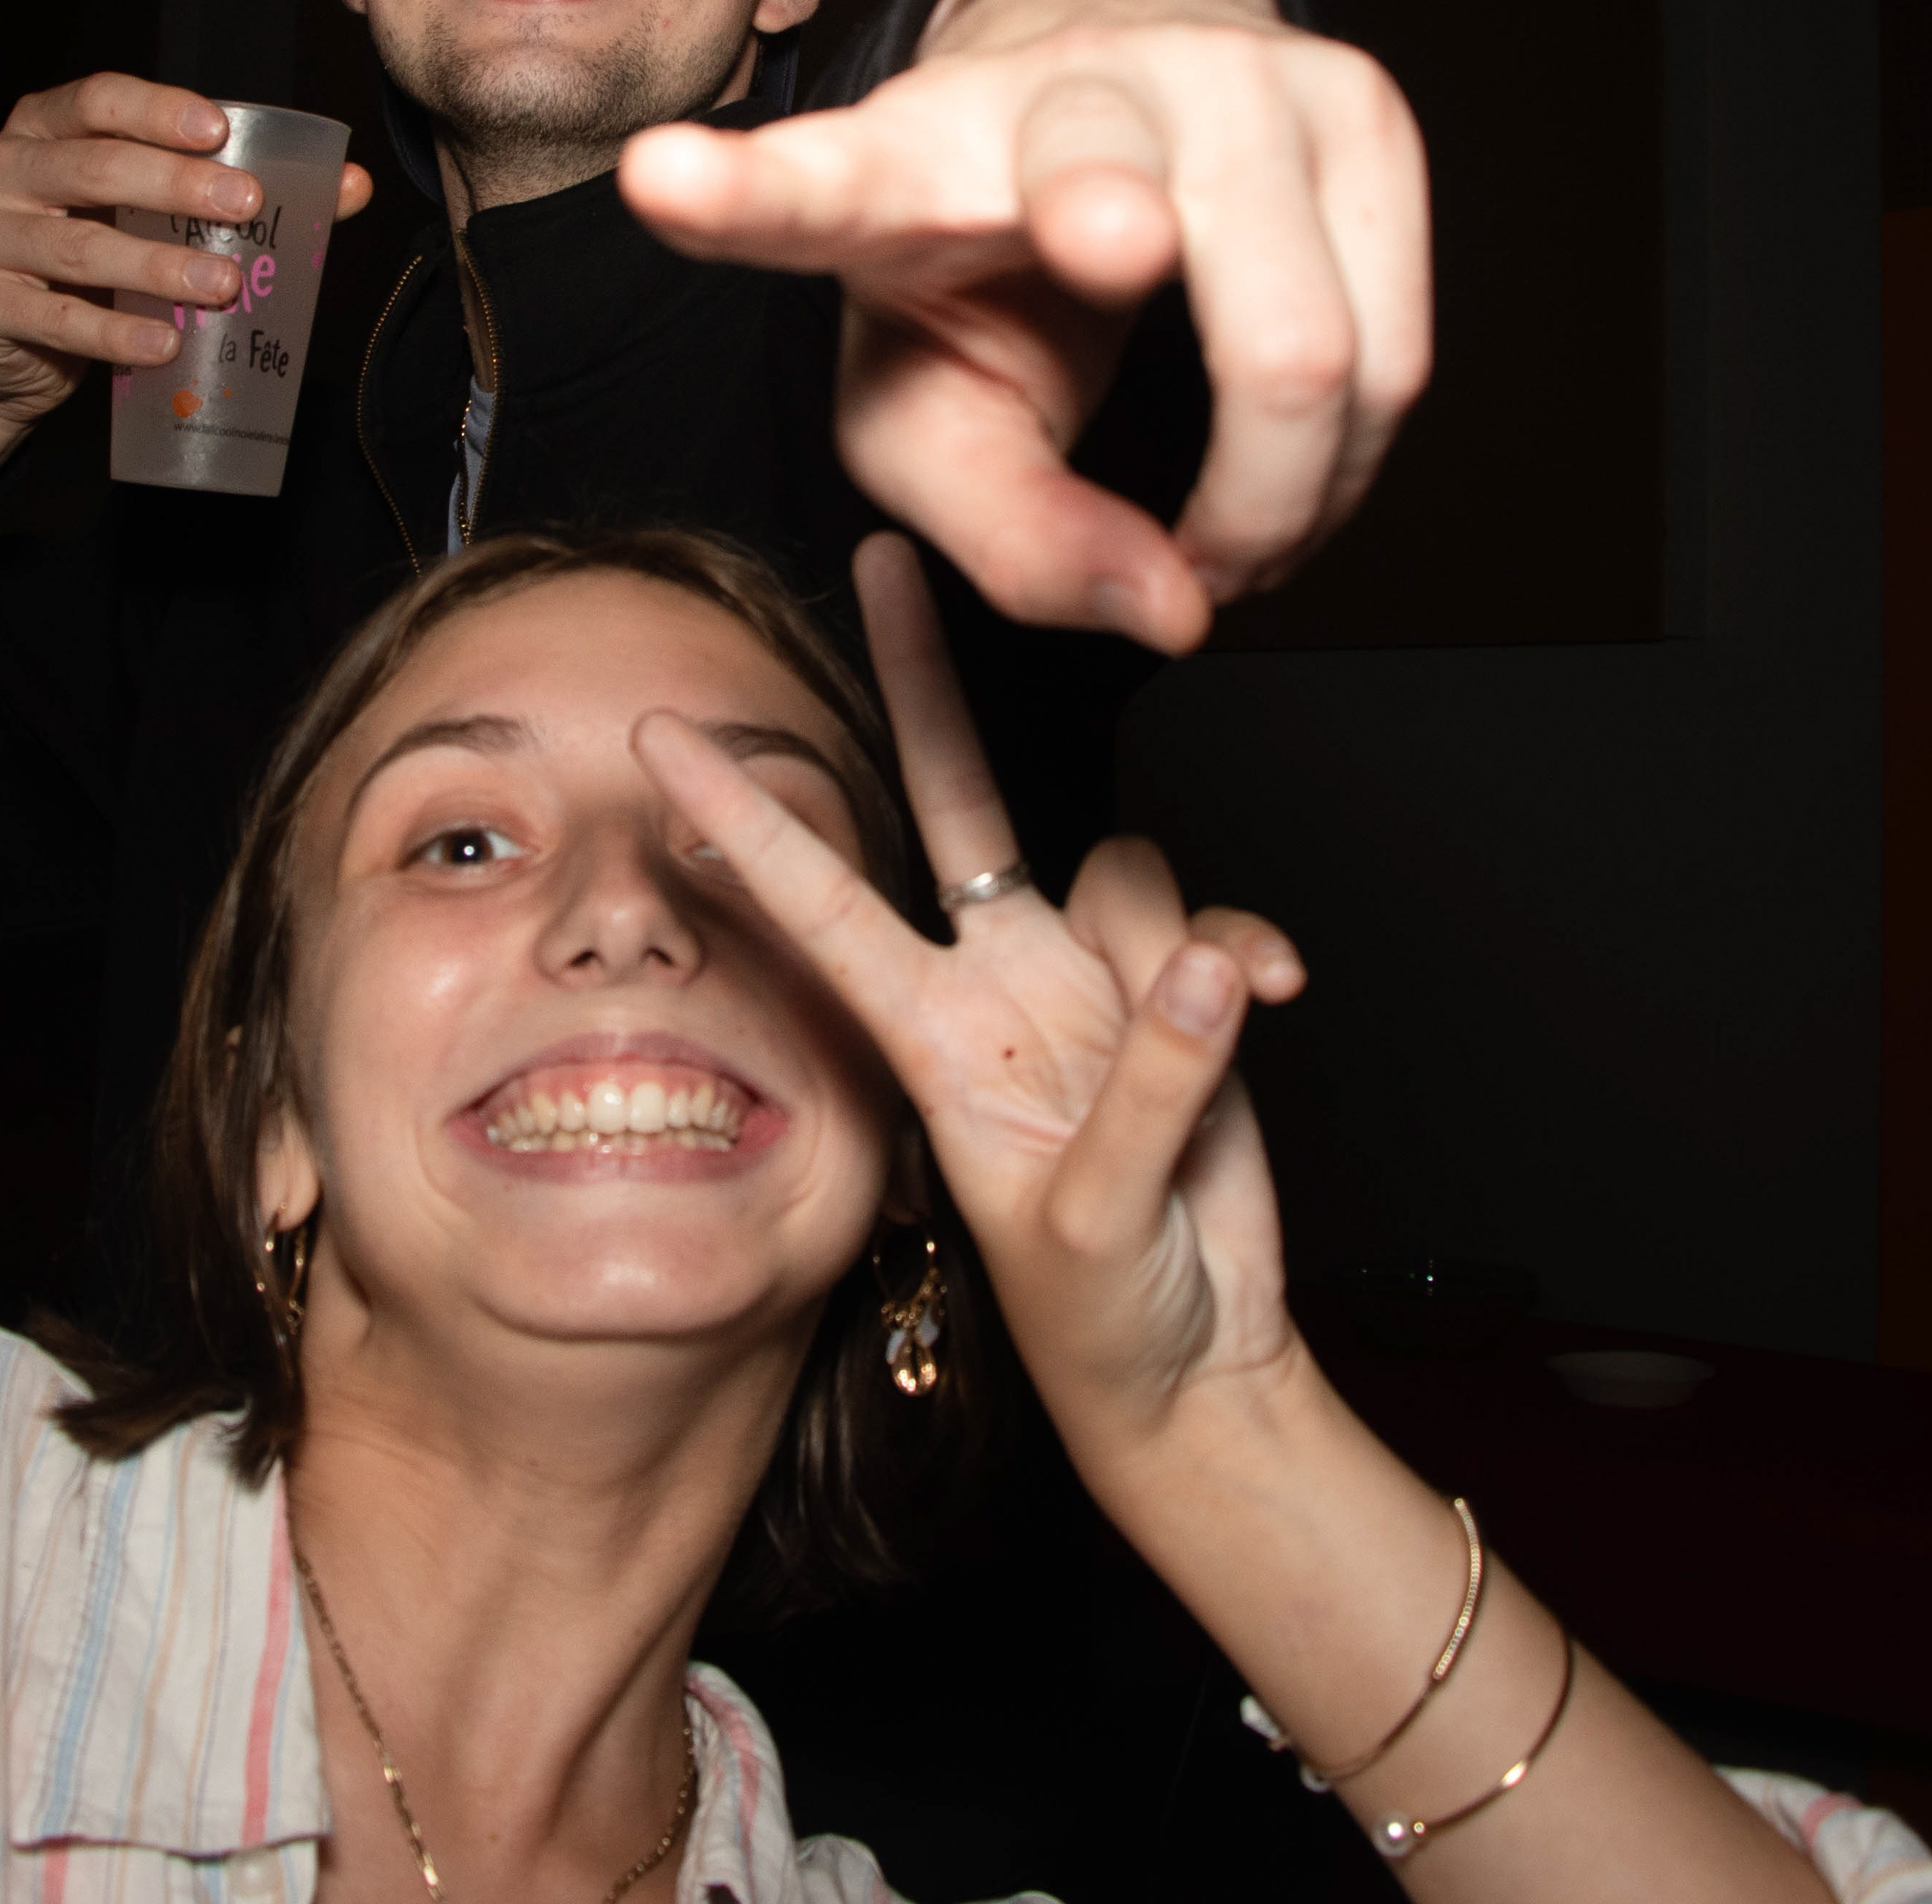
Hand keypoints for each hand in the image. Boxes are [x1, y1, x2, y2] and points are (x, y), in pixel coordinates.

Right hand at [0, 74, 373, 483]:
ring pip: (79, 247)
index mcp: (39, 127)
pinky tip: (164, 342)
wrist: (0, 351)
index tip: (218, 130)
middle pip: (93, 168)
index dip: (156, 110)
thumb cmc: (85, 265)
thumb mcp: (140, 216)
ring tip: (224, 285)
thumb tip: (348, 189)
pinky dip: (115, 333)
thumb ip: (224, 196)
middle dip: (175, 186)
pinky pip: (55, 318)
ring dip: (157, 267)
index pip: (96, 99)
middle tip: (245, 206)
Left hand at [617, 0, 1429, 648]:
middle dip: (1122, 278)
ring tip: (1219, 539)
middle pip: (1100, 199)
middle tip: (1122, 325)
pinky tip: (1284, 472)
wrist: (1125, 126)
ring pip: (1304, 347)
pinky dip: (1346, 469)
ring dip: (1274, 505)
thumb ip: (1009, 539)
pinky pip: (1400, 354)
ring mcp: (1227, 77)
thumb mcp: (938, 423)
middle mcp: (1060, 92)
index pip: (819, 183)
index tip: (661, 181)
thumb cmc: (988, 287)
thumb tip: (1172, 608)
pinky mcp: (1360, 100)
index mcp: (903, 169)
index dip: (744, 193)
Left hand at [633, 531, 1307, 1463]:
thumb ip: (1153, 1086)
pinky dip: (1248, 959)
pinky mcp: (1174, 999)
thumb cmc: (1101, 1326)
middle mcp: (998, 984)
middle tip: (879, 557)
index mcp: (932, 1038)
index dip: (743, 819)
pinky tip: (1273, 1003)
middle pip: (956, 798)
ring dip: (1174, 941)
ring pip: (1129, 870)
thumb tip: (1208, 965)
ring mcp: (1087, 986)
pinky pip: (1215, 927)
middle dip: (923, 679)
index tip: (658, 737)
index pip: (820, 900)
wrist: (1195, 1373)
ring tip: (1197, 1059)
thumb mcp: (1094, 1226)